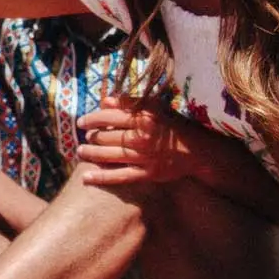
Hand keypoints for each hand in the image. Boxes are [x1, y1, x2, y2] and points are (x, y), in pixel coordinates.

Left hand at [77, 97, 203, 184]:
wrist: (197, 150)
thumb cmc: (173, 126)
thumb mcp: (155, 108)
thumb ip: (129, 103)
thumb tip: (104, 100)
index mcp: (142, 118)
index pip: (108, 116)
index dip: (91, 119)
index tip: (81, 121)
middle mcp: (141, 137)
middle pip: (105, 136)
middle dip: (91, 137)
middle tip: (85, 137)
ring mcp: (143, 157)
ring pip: (107, 155)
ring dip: (89, 154)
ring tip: (80, 152)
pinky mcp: (146, 174)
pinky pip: (119, 176)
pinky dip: (100, 177)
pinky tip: (85, 178)